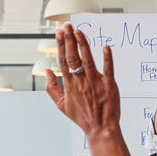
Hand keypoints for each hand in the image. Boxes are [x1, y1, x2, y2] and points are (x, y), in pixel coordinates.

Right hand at [45, 24, 120, 138]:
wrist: (101, 129)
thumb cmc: (82, 116)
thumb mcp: (61, 105)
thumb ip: (51, 88)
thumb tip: (47, 71)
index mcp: (70, 85)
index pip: (63, 61)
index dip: (61, 46)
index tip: (59, 33)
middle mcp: (81, 82)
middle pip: (73, 57)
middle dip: (69, 40)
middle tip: (66, 26)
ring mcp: (96, 83)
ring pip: (88, 60)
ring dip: (83, 44)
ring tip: (79, 31)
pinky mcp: (109, 85)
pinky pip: (108, 69)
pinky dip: (107, 58)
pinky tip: (106, 46)